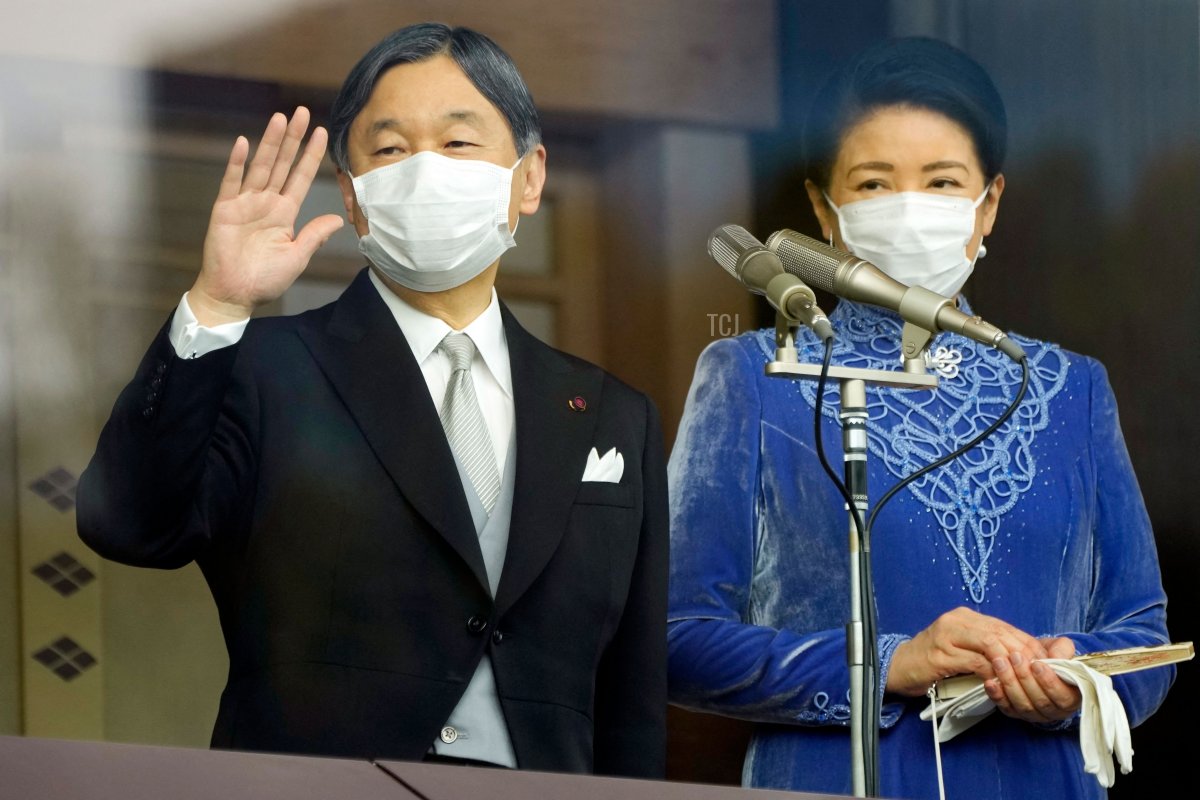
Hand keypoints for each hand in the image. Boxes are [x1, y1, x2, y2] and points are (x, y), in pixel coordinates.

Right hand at [190, 107, 344, 324]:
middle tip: (302, 112)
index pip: (301, 178)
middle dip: (293, 139)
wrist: (234, 294)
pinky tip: (243, 143)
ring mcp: (245, 204)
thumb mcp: (297, 257)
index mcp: (285, 213)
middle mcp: (266, 203)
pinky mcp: (225, 210)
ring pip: (261, 166)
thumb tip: (337, 219)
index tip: (322, 133)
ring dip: (270, 143)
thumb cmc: (264, 279)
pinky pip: (231, 182)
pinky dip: (236, 163)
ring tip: (280, 119)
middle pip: (282, 164)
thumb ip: (314, 235)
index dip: (312, 156)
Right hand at [886, 607, 1051, 696]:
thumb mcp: (962, 648)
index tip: (1044, 662)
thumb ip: (986, 648)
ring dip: (1010, 663)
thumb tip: (1024, 657)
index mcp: (965, 617)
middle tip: (1039, 673)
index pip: (1005, 627)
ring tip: (1022, 678)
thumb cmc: (932, 660)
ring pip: (990, 644)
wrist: (897, 666)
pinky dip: (992, 673)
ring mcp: (946, 636)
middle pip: (1000, 633)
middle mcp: (956, 620)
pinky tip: (1000, 683)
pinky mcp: (939, 654)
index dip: (1027, 643)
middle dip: (1024, 654)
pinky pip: (975, 662)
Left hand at [984, 636, 1081, 722]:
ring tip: (1000, 663)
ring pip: (1023, 705)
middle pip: (1040, 702)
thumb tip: (1056, 658)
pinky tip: (990, 682)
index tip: (1036, 664)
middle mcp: (1054, 710)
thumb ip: (1063, 650)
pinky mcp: (1015, 712)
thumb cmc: (1050, 656)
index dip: (1049, 682)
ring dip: (1010, 684)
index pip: (1062, 697)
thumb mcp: (1060, 648)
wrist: (1033, 659)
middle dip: (1025, 679)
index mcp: (1071, 697)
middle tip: (1015, 657)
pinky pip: (1006, 708)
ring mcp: (1034, 714)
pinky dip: (997, 696)